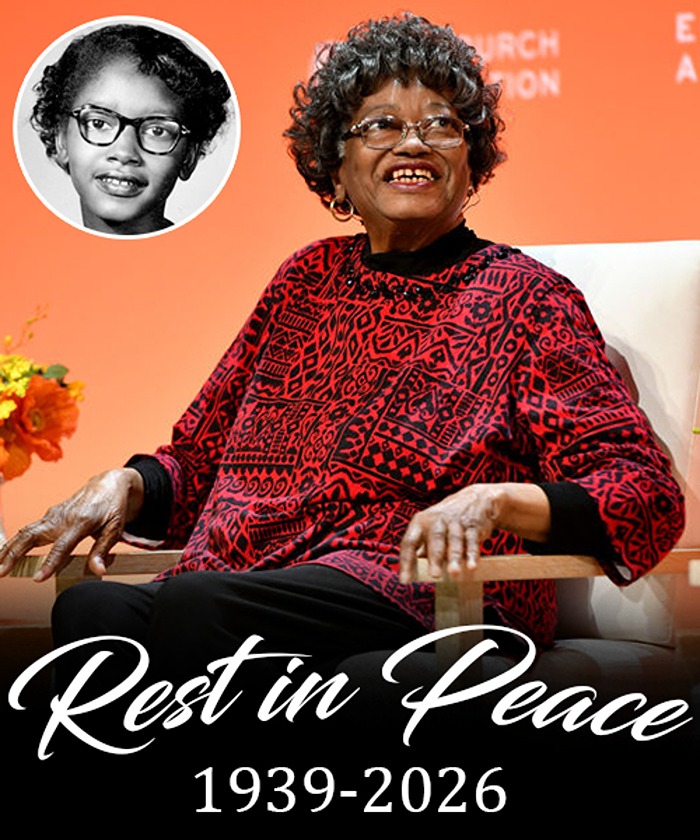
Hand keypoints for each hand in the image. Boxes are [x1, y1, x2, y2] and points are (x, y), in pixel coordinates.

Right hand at [0, 468, 143, 581]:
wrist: (107, 484)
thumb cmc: (113, 507)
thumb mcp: (115, 529)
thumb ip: (103, 550)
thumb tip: (98, 571)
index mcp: (81, 521)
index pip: (62, 545)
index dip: (50, 562)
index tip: (38, 578)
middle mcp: (62, 517)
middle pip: (32, 535)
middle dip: (14, 554)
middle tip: (1, 572)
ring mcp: (53, 515)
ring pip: (25, 532)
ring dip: (8, 549)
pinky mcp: (49, 516)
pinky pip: (28, 530)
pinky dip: (15, 542)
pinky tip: (5, 555)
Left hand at [399, 482, 550, 581]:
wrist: (475, 499)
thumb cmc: (446, 520)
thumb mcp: (430, 529)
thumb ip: (422, 548)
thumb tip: (412, 569)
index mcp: (420, 522)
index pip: (409, 542)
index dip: (406, 562)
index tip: (405, 580)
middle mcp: (436, 520)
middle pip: (434, 538)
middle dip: (434, 557)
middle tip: (435, 575)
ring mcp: (455, 522)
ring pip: (454, 540)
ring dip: (454, 557)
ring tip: (454, 573)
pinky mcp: (472, 525)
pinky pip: (472, 540)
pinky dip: (472, 554)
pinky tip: (471, 566)